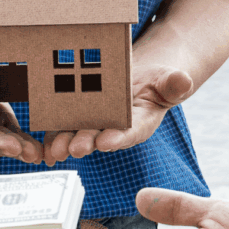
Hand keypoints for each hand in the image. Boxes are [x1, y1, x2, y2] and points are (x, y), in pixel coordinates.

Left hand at [43, 64, 192, 165]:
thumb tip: (184, 80)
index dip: (118, 138)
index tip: (107, 141)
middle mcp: (115, 129)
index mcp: (139, 123)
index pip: (130, 132)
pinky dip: (53, 139)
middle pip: (99, 137)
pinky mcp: (77, 120)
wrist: (139, 77)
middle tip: (76, 148)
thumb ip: (173, 84)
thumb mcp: (168, 80)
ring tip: (56, 150)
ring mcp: (94, 126)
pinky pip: (63, 129)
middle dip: (87, 143)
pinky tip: (44, 148)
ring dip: (65, 143)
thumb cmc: (156, 81)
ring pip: (77, 135)